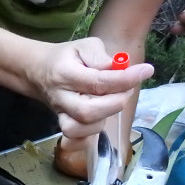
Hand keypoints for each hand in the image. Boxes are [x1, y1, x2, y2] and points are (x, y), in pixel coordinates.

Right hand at [27, 38, 152, 138]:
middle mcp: (61, 97)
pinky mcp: (64, 125)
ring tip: (112, 100)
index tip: (145, 70)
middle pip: (88, 111)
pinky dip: (92, 133)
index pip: (97, 81)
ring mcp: (61, 114)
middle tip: (127, 88)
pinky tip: (101, 117)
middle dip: (115, 102)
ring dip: (105, 116)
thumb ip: (100, 56)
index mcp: (65, 74)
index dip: (124, 79)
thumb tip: (118, 69)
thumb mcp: (84, 45)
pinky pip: (78, 139)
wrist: (40, 72)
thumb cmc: (67, 57)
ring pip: (83, 127)